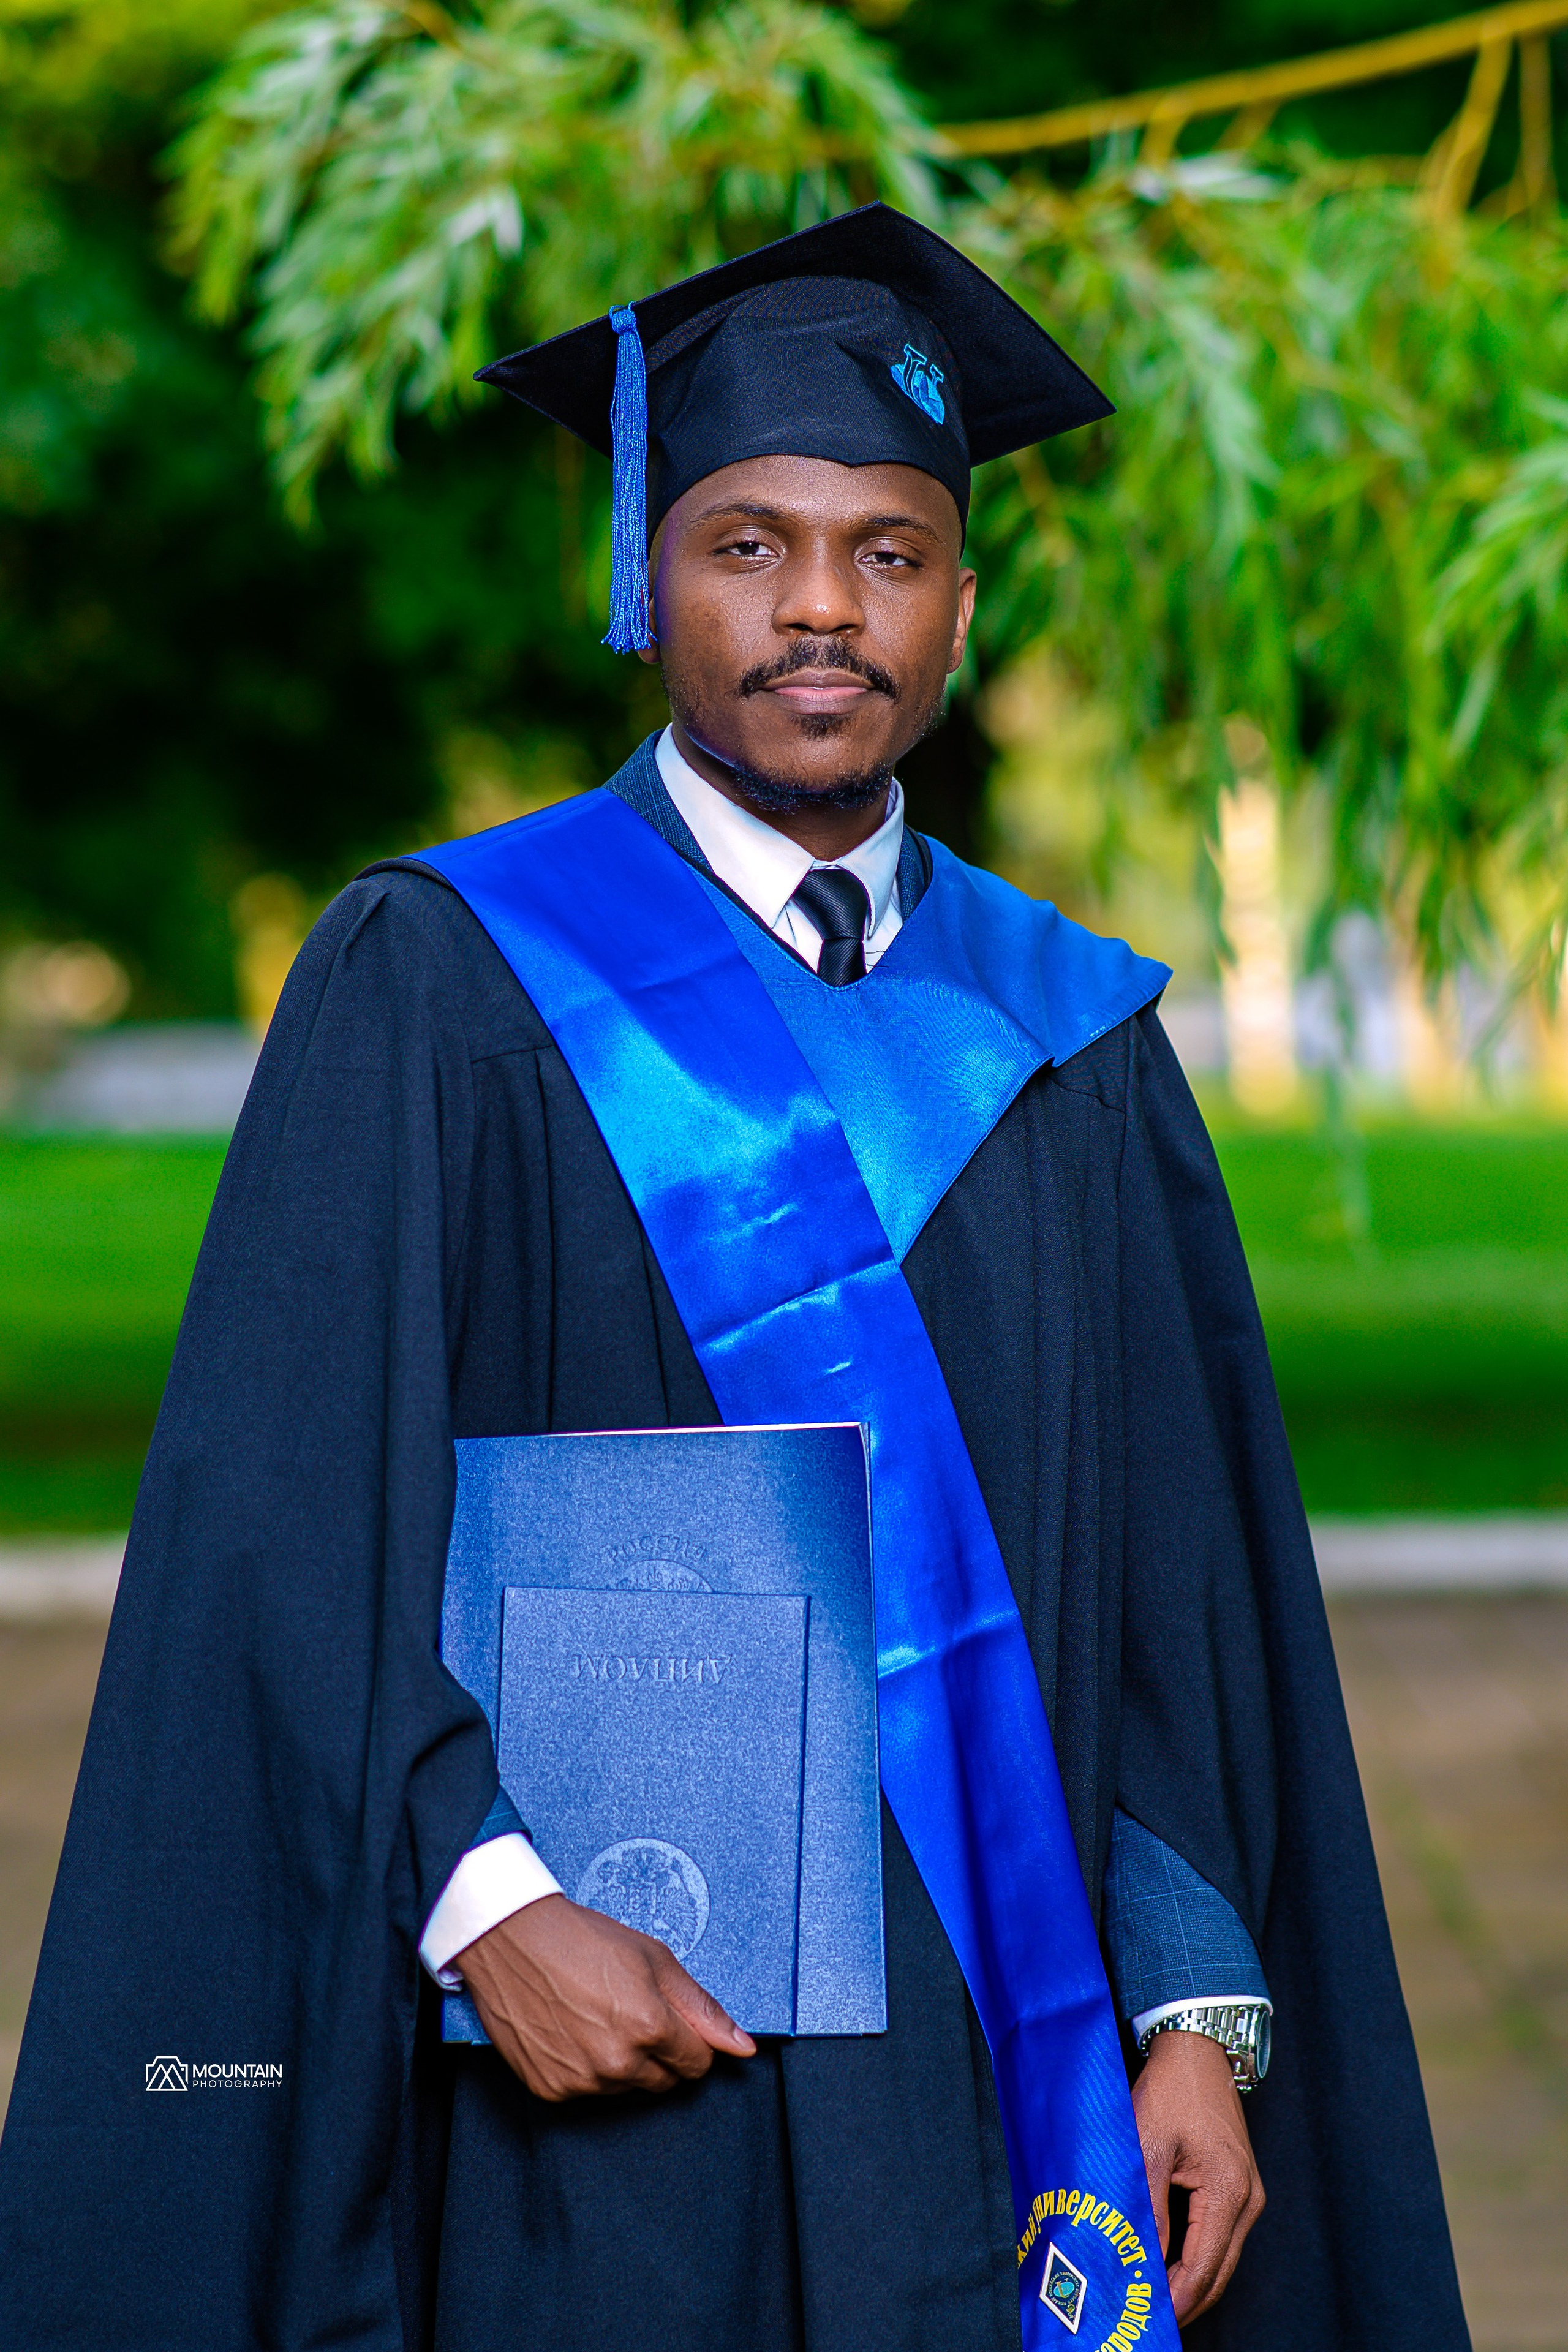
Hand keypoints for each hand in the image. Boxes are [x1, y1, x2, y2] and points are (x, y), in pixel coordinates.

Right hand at [454, 1893, 755, 2100]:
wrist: (512, 1938)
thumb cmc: (583, 1939)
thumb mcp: (653, 1958)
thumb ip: (701, 2007)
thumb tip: (743, 2047)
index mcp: (650, 2027)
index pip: (698, 2063)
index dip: (690, 2040)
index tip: (673, 2022)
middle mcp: (617, 2063)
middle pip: (665, 2081)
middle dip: (659, 2053)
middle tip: (631, 2013)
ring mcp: (581, 2081)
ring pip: (626, 2089)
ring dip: (623, 2063)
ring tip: (596, 2016)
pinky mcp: (550, 2090)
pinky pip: (587, 2092)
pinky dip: (586, 2069)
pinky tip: (571, 2031)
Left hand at [1132, 2029, 1264, 2324]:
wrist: (1196, 2051)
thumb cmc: (1170, 2092)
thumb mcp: (1149, 2146)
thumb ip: (1148, 2207)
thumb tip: (1143, 2260)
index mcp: (1228, 2193)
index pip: (1204, 2267)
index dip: (1177, 2299)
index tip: (1152, 2320)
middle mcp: (1247, 2200)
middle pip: (1219, 2271)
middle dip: (1187, 2301)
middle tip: (1152, 2321)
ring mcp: (1248, 2194)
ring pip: (1222, 2258)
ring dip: (1193, 2283)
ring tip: (1157, 2302)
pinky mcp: (1239, 2185)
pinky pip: (1221, 2236)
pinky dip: (1199, 2258)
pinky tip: (1172, 2267)